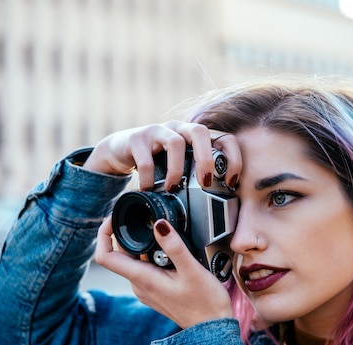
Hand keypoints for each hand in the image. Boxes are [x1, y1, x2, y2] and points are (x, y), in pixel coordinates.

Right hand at [83, 121, 240, 191]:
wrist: (119, 151)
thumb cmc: (157, 162)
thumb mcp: (181, 168)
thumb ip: (196, 178)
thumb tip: (219, 208)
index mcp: (195, 137)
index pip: (224, 138)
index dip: (233, 158)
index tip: (230, 183)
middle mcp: (179, 129)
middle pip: (200, 131)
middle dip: (206, 159)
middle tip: (204, 183)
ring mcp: (157, 131)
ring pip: (175, 143)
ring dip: (177, 171)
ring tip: (172, 188)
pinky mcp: (137, 138)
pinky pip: (147, 160)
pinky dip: (149, 180)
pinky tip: (148, 191)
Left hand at [94, 216, 233, 328]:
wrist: (213, 329)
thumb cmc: (205, 303)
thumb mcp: (192, 270)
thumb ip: (174, 246)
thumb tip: (159, 224)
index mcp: (142, 279)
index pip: (105, 257)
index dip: (104, 234)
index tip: (114, 219)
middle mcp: (139, 286)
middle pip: (120, 255)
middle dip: (129, 235)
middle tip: (147, 220)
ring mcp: (146, 290)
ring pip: (134, 261)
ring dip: (144, 245)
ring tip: (165, 236)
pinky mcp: (155, 292)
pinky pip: (146, 269)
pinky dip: (153, 256)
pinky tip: (172, 254)